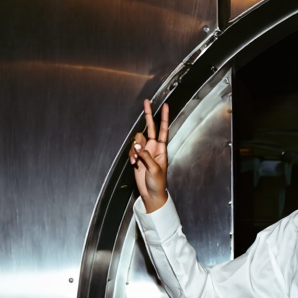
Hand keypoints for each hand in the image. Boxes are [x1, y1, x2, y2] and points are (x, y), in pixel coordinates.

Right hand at [128, 98, 168, 212]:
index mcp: (161, 149)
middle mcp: (153, 148)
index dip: (164, 118)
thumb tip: (138, 145)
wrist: (151, 194)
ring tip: (137, 160)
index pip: (163, 130)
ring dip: (134, 148)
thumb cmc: (158, 184)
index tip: (165, 106)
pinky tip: (134, 162)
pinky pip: (132, 150)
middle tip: (147, 102)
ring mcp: (145, 152)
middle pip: (150, 127)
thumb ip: (146, 155)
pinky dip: (131, 155)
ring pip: (137, 140)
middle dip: (148, 115)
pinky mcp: (137, 157)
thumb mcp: (154, 169)